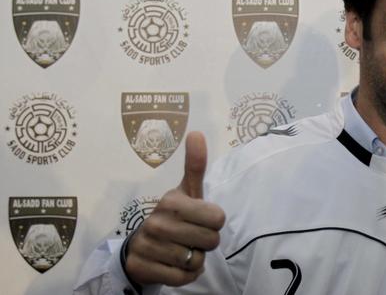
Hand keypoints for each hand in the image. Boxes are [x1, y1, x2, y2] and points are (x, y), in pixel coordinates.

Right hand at [125, 131, 225, 286]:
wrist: (141, 247)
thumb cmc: (174, 216)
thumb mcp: (186, 191)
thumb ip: (195, 165)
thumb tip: (197, 132)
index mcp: (171, 200)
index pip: (218, 218)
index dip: (215, 222)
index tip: (202, 218)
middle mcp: (157, 221)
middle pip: (211, 241)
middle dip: (207, 243)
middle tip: (192, 237)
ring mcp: (147, 245)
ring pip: (197, 261)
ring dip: (195, 259)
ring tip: (181, 249)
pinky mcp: (142, 267)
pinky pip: (183, 278)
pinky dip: (185, 275)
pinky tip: (174, 265)